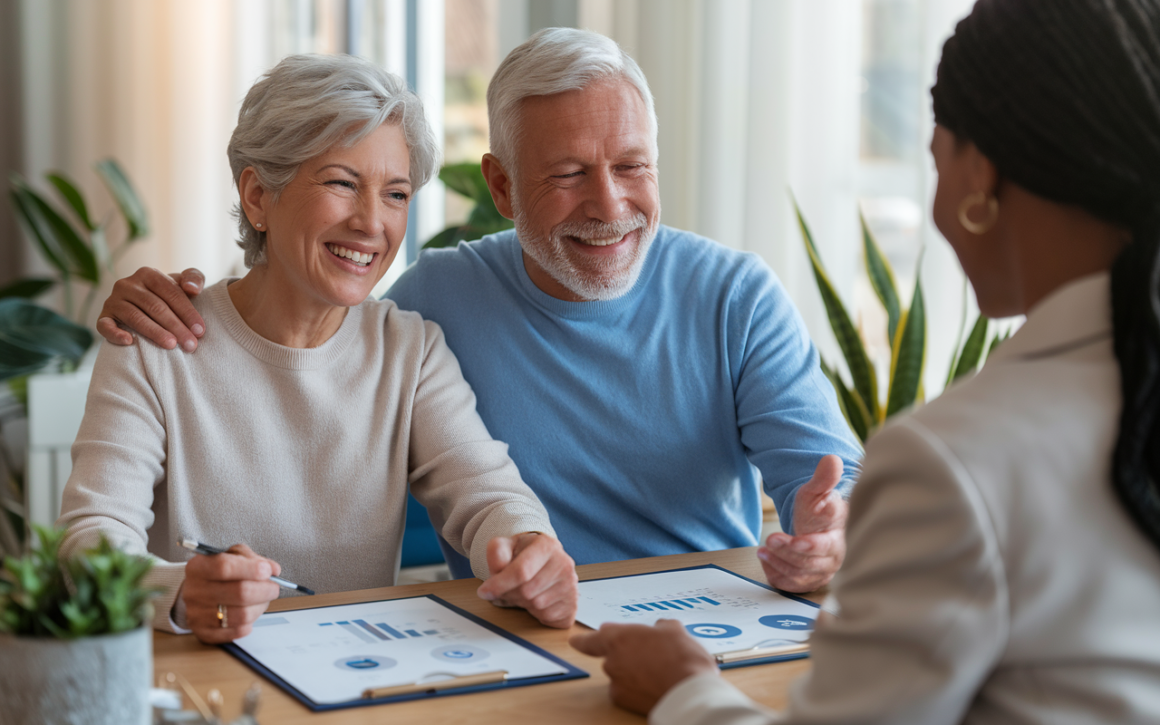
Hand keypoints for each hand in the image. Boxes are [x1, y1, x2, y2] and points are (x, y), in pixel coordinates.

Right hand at [96, 267, 205, 350]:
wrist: (146, 308)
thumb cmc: (169, 296)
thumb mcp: (184, 283)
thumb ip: (194, 278)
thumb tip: (192, 288)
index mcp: (148, 274)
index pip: (171, 293)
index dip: (187, 313)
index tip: (200, 331)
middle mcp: (127, 284)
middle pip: (155, 307)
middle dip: (176, 327)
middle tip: (190, 345)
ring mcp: (113, 300)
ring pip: (135, 317)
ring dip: (154, 332)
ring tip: (171, 345)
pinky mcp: (104, 316)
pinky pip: (105, 325)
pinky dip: (116, 333)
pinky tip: (130, 342)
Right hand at [181, 544, 280, 643]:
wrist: (197, 593)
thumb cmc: (219, 574)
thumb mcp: (232, 556)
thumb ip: (253, 559)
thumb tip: (273, 570)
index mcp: (198, 567)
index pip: (224, 567)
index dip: (251, 569)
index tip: (268, 571)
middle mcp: (194, 591)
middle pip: (239, 593)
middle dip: (265, 590)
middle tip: (273, 588)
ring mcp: (197, 614)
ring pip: (242, 615)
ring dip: (260, 607)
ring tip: (262, 600)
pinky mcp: (203, 632)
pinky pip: (236, 632)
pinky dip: (249, 623)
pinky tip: (249, 613)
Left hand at [476, 532, 577, 627]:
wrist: (544, 560)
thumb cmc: (523, 555)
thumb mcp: (506, 546)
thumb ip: (497, 552)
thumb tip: (498, 570)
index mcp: (547, 546)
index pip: (521, 571)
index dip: (499, 584)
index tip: (484, 591)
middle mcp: (564, 564)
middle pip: (526, 591)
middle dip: (510, 594)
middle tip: (507, 589)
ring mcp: (571, 586)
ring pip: (537, 605)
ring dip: (522, 603)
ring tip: (522, 593)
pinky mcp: (572, 605)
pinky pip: (547, 617)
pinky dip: (536, 613)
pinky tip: (535, 601)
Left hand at [569, 620, 717, 714]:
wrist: (688, 692)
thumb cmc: (682, 659)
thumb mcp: (675, 631)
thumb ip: (660, 627)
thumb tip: (661, 628)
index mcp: (619, 638)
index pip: (592, 639)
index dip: (583, 640)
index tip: (575, 641)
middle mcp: (612, 661)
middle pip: (612, 655)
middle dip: (627, 654)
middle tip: (650, 654)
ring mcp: (616, 683)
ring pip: (620, 673)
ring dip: (632, 671)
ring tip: (658, 671)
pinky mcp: (624, 702)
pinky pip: (626, 691)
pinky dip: (636, 689)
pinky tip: (654, 685)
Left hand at [758, 454, 847, 591]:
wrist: (817, 526)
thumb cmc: (818, 510)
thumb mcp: (817, 491)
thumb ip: (824, 478)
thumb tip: (832, 460)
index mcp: (839, 537)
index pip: (826, 545)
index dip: (810, 545)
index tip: (796, 540)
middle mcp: (833, 559)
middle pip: (810, 563)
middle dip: (787, 553)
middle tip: (769, 539)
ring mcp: (821, 572)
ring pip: (799, 576)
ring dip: (778, 563)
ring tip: (763, 549)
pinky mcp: (808, 581)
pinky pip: (791, 586)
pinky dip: (776, 576)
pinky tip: (766, 561)